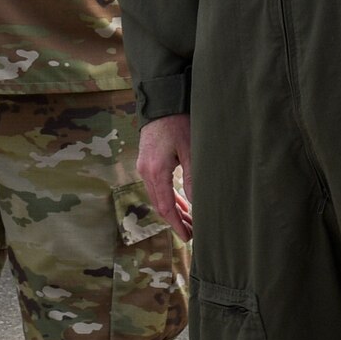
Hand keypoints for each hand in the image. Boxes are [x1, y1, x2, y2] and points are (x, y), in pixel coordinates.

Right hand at [139, 115, 193, 240]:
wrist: (161, 102)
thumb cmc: (178, 122)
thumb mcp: (190, 150)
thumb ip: (192, 178)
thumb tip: (197, 204)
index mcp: (156, 171)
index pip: (166, 207)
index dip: (177, 225)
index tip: (188, 237)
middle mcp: (146, 172)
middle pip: (160, 205)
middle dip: (176, 220)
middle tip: (192, 232)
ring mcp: (144, 167)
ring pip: (158, 196)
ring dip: (173, 209)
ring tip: (189, 220)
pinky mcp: (147, 161)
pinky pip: (157, 186)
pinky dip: (169, 196)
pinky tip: (180, 202)